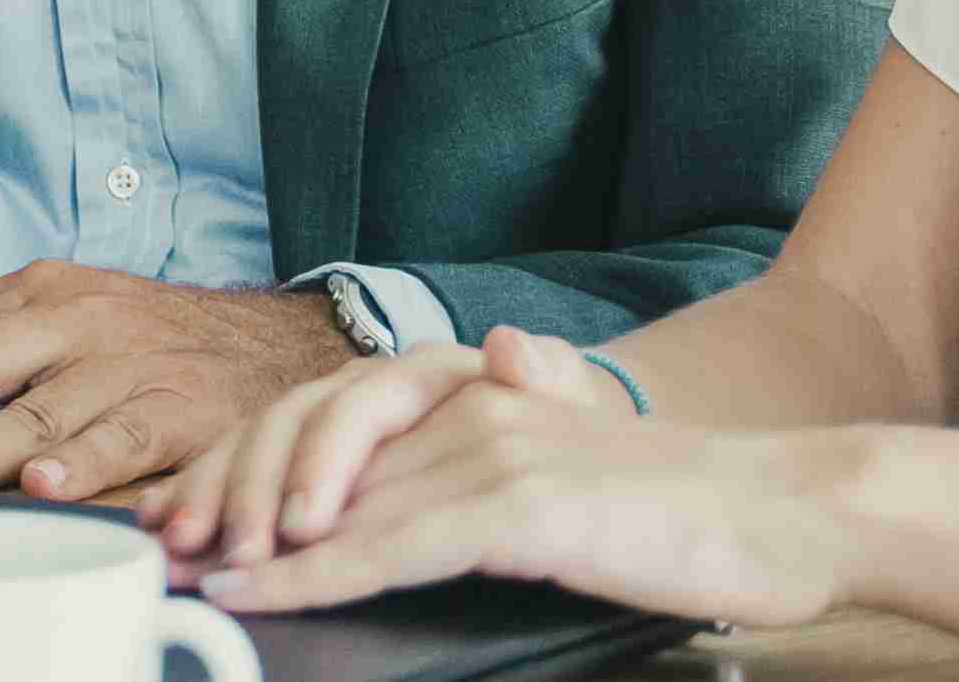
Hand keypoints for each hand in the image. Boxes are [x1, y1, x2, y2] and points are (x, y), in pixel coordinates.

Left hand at [0, 264, 360, 501]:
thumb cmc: (152, 341)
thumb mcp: (65, 323)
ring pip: (44, 410)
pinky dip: (87, 466)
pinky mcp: (185, 409)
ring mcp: (132, 364)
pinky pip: (128, 441)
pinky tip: (46, 487)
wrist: (281, 344)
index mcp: (42, 295)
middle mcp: (80, 322)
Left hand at [178, 329, 864, 630]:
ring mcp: (493, 450)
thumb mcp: (565, 462)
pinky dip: (316, 570)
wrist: (786, 511)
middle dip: (227, 488)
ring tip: (192, 571)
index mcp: (477, 387)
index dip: (249, 454)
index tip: (194, 505)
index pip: (328, 407)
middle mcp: (472, 403)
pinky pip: (392, 540)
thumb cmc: (679, 509)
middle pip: (309, 437)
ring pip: (338, 491)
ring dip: (251, 536)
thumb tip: (484, 371)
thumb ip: (493, 443)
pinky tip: (268, 587)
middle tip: (171, 543)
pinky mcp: (520, 508)